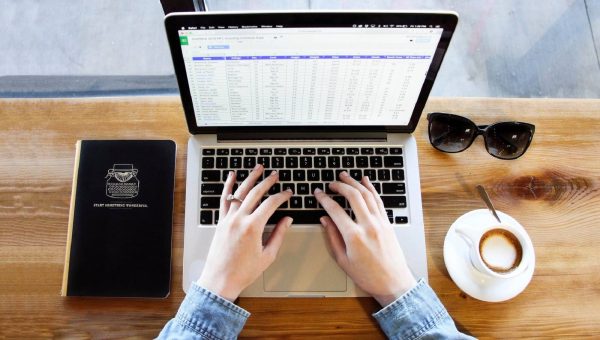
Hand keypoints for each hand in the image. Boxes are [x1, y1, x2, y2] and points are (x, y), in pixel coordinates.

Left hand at [197, 164, 292, 300]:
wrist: (220, 280)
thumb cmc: (243, 272)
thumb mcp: (267, 255)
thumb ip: (278, 235)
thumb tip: (287, 220)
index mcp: (253, 227)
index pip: (271, 204)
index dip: (282, 196)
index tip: (288, 193)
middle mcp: (239, 219)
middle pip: (255, 193)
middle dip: (268, 182)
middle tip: (275, 175)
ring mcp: (228, 219)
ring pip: (240, 192)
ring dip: (250, 178)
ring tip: (258, 168)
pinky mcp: (220, 222)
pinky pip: (224, 199)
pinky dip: (228, 186)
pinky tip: (232, 176)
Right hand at [314, 171, 416, 305]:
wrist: (393, 283)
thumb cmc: (368, 276)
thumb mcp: (343, 260)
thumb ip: (332, 237)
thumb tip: (325, 220)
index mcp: (354, 237)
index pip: (335, 210)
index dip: (324, 199)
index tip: (318, 193)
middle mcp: (368, 226)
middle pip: (353, 196)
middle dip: (340, 186)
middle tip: (331, 183)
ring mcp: (380, 223)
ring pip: (367, 195)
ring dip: (355, 183)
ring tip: (345, 176)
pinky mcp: (388, 223)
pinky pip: (378, 201)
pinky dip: (371, 189)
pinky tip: (365, 181)